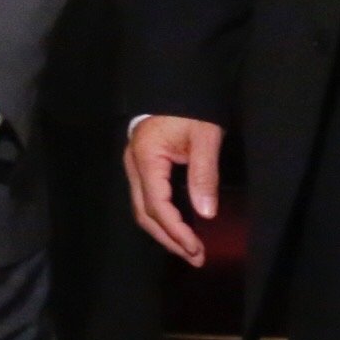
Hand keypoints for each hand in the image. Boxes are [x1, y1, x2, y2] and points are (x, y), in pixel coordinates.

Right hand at [126, 115, 224, 265]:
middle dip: (169, 239)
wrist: (176, 82)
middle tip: (195, 257)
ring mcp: (135, 166)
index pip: (157, 206)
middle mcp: (134, 166)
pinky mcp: (143, 165)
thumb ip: (203, 174)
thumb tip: (205, 214)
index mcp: (146, 158)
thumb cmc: (191, 106)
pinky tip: (179, 228)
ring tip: (189, 249)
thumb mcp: (204, 137)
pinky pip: (147, 199)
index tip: (196, 248)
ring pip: (143, 209)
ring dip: (165, 232)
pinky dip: (162, 218)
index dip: (176, 231)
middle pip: (145, 213)